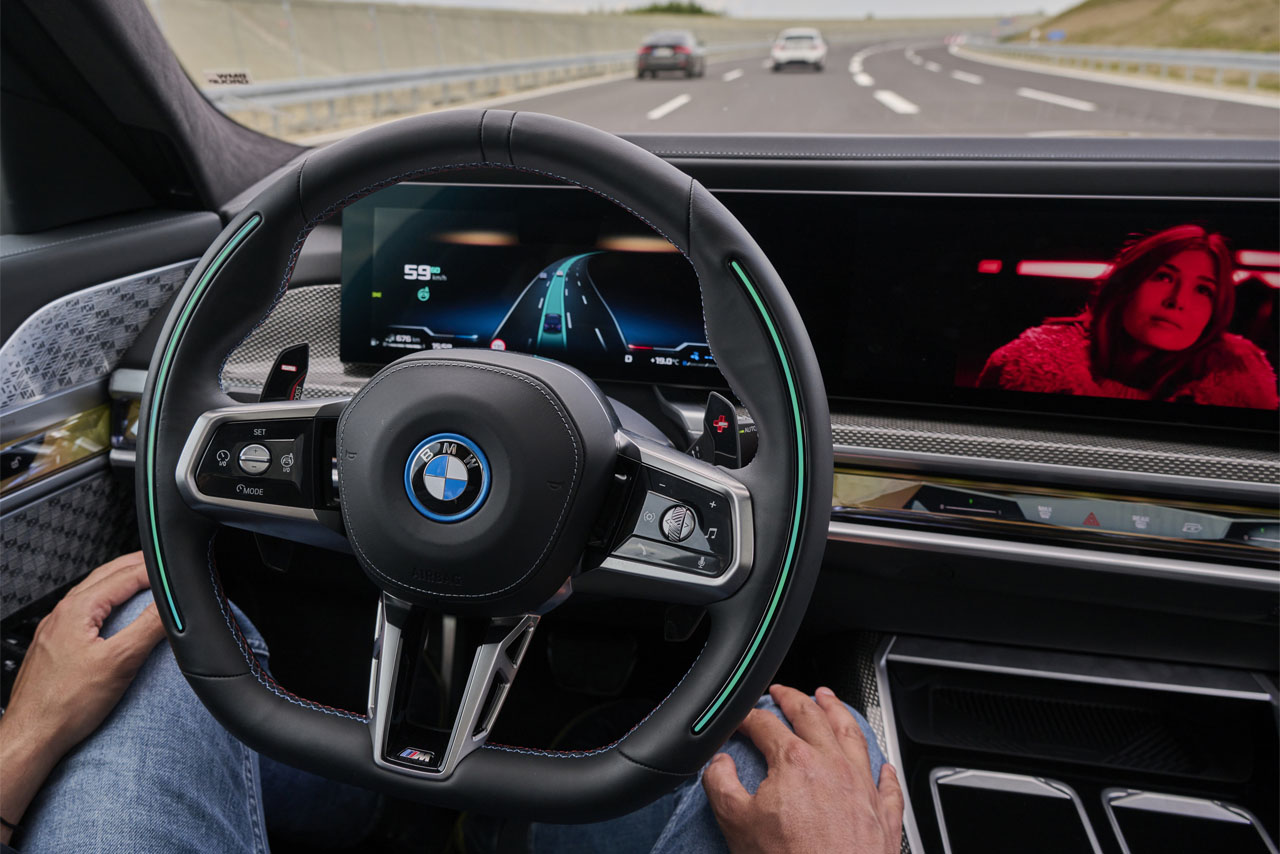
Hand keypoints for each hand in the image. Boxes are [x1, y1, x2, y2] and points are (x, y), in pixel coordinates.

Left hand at [0, 552, 166, 838]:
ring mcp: (54, 629)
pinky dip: (107, 601)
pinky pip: (84, 611)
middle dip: (138, 566)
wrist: (31, 737)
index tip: (177, 568)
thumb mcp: (120, 662)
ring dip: (122, 582)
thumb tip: (173, 604)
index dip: (155, 568)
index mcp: (77, 609)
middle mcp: (62, 614)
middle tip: (165, 566)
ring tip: (145, 583)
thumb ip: (149, 627)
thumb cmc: (66, 705)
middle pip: (107, 575)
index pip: (125, 574)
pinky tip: (115, 616)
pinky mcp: (54, 646)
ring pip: (94, 592)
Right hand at [702, 684, 903, 853]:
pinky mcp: (884, 814)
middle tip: (783, 692)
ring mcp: (863, 787)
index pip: (767, 724)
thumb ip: (721, 784)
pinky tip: (881, 764)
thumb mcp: (736, 823)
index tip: (742, 719)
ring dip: (838, 712)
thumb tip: (718, 765)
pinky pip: (886, 781)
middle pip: (813, 716)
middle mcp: (833, 765)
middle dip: (795, 698)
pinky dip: (882, 768)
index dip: (749, 717)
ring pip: (852, 735)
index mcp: (795, 761)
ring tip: (829, 701)